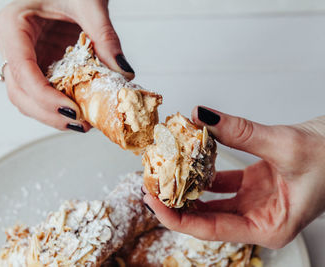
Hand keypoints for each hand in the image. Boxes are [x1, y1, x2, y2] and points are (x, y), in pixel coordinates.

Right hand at [0, 0, 134, 131]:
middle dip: (48, 113)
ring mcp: (24, 57)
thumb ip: (105, 36)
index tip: (72, 111)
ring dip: (52, 115)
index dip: (44, 96)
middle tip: (79, 124)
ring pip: (27, 98)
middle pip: (19, 91)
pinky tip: (79, 112)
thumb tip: (124, 72)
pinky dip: (58, 106)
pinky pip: (42, 92)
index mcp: (13, 24)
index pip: (21, 70)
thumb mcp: (89, 3)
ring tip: (82, 124)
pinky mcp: (39, 65)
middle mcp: (12, 44)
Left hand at [143, 106, 324, 248]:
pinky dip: (203, 170)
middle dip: (175, 203)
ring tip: (162, 173)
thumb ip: (240, 132)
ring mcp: (254, 202)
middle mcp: (258, 218)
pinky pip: (220, 181)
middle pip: (205, 217)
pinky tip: (186, 160)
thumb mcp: (284, 146)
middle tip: (150, 185)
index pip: (211, 229)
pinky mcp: (253, 184)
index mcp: (268, 227)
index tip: (153, 202)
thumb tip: (203, 118)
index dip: (177, 218)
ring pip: (211, 199)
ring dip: (186, 186)